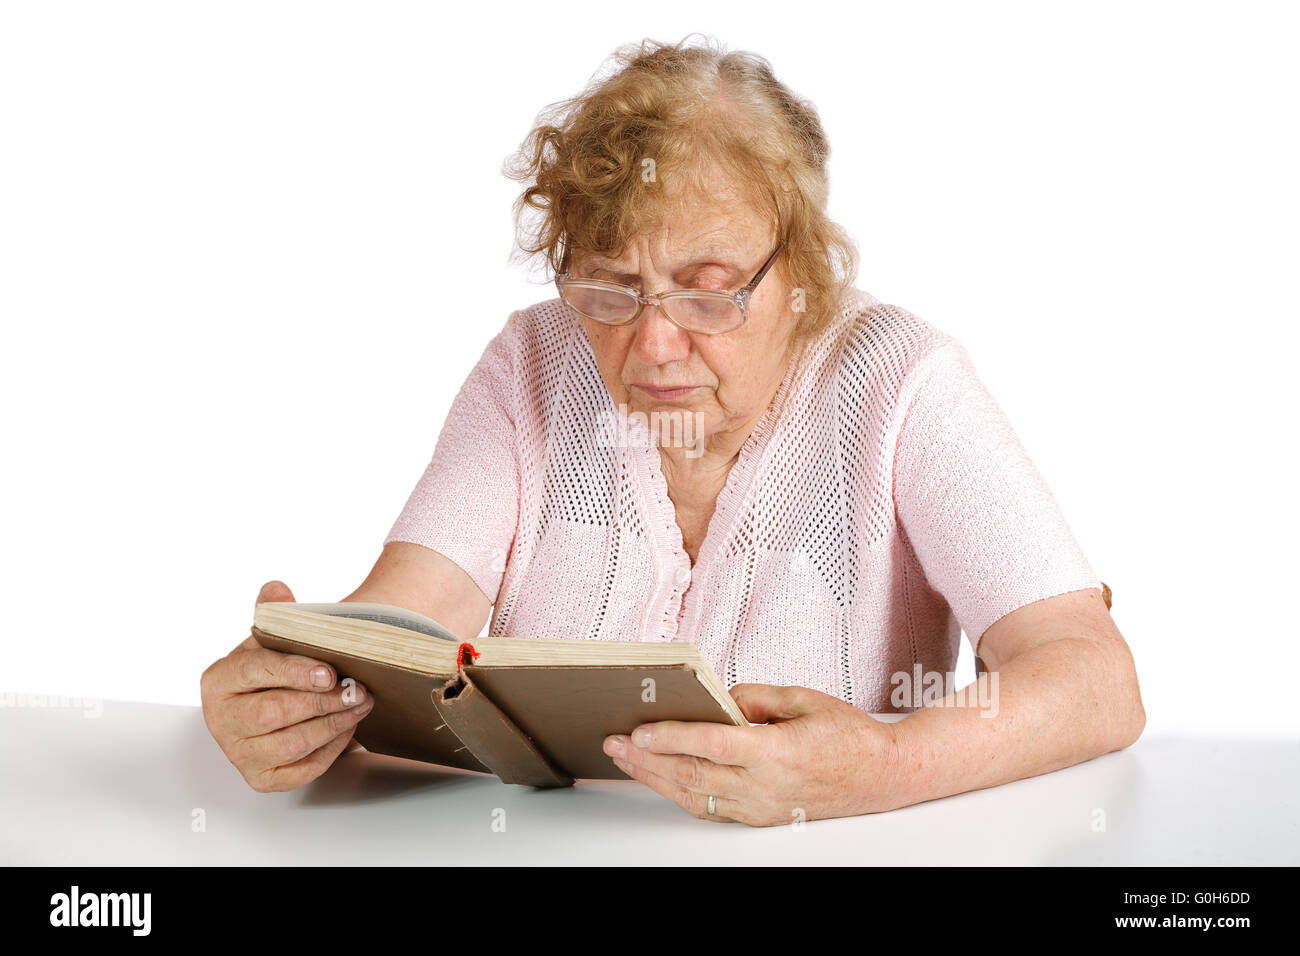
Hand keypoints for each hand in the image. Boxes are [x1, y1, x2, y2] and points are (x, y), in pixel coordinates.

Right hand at [200, 580, 373, 791]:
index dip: (294, 672)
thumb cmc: (276, 668)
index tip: (329, 672)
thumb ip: (275, 613)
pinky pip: (299, 770)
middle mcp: (221, 720)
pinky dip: (329, 751)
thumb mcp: (273, 637)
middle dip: (322, 702)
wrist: (278, 698)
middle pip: (273, 713)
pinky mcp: (261, 777)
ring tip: (360, 706)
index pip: (255, 672)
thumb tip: (276, 590)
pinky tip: (348, 729)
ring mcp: (239, 752)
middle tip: (358, 690)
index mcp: (218, 680)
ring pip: (290, 744)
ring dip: (333, 725)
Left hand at [602, 683, 901, 826]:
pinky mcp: (761, 817)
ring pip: (695, 796)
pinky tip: (662, 778)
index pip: (709, 744)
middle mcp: (764, 786)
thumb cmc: (848, 735)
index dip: (669, 737)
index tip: (638, 730)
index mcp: (775, 752)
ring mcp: (761, 807)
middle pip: (692, 774)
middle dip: (646, 759)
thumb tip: (715, 700)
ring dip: (655, 778)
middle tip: (614, 744)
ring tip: (627, 761)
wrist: (882, 776)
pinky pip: (711, 808)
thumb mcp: (802, 699)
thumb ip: (753, 697)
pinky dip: (681, 792)